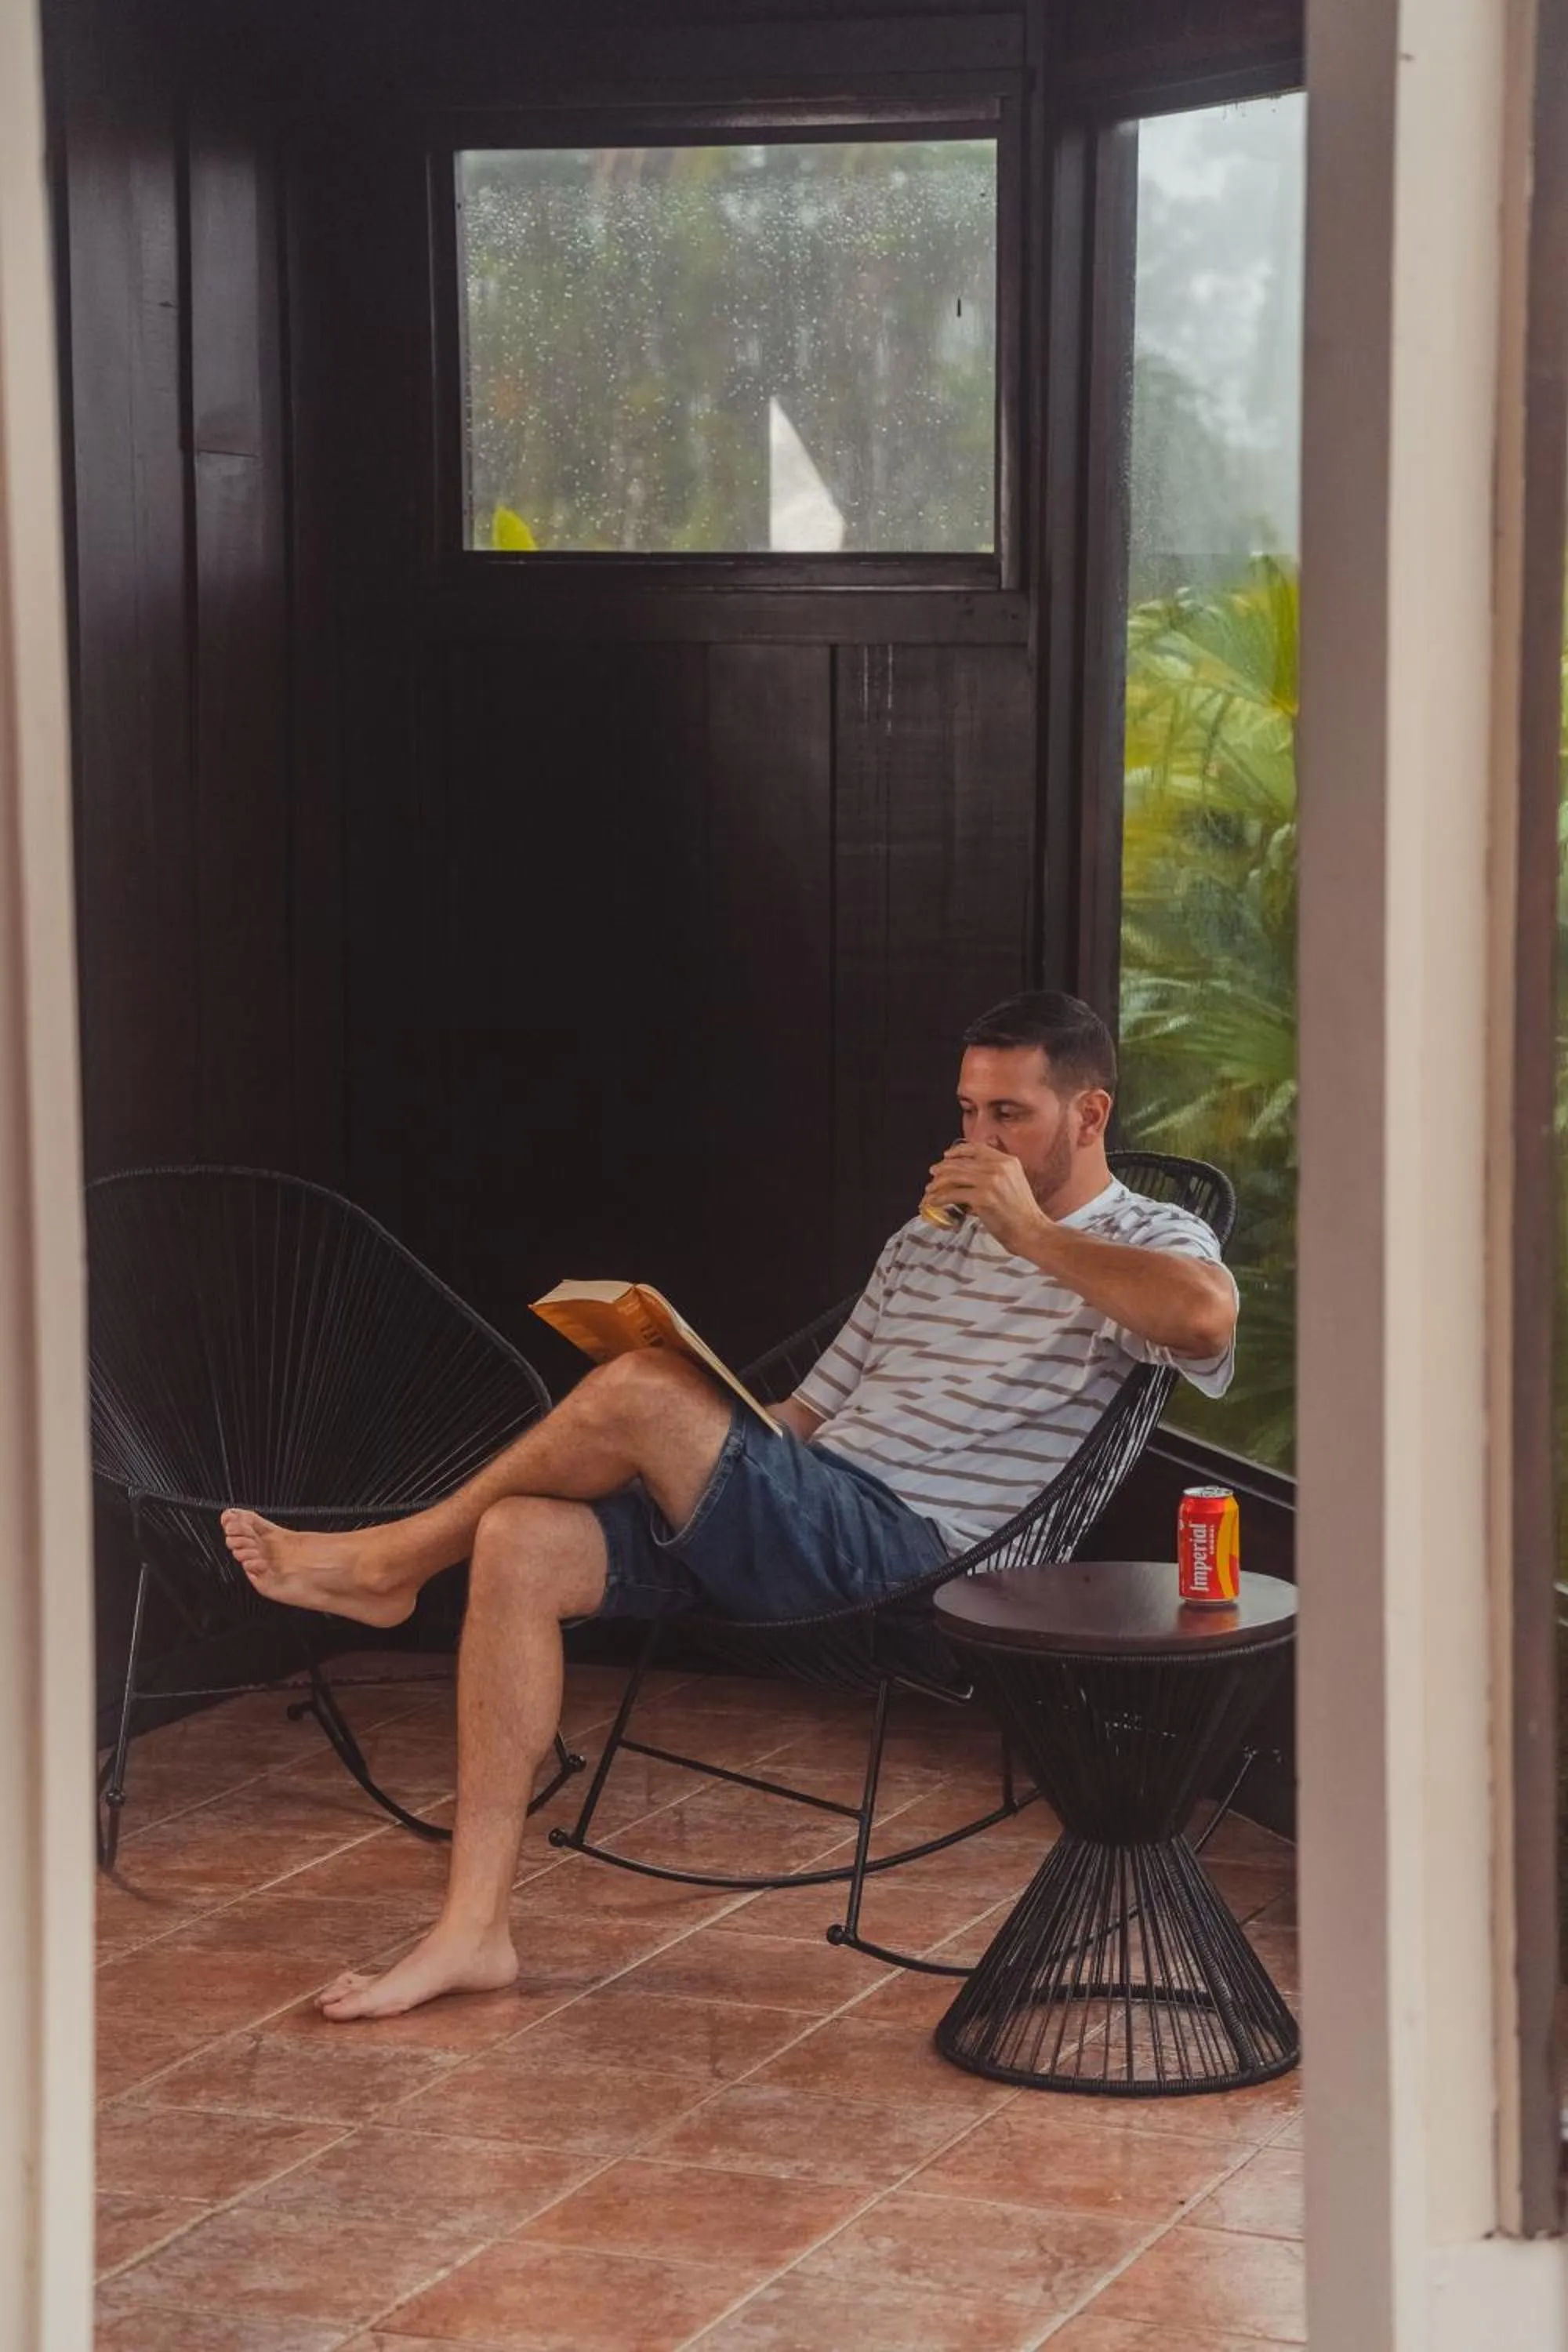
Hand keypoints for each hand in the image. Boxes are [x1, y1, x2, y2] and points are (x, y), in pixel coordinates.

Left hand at [921, 1143, 1049, 1258]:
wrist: (1032, 1231)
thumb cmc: (1022, 1212)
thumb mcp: (1015, 1182)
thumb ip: (998, 1171)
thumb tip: (973, 1169)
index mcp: (1008, 1161)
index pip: (977, 1148)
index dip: (958, 1151)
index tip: (946, 1156)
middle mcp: (999, 1167)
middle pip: (961, 1162)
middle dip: (943, 1168)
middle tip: (932, 1174)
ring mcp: (991, 1182)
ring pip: (954, 1176)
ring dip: (937, 1184)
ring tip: (930, 1190)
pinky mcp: (982, 1198)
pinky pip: (953, 1194)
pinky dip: (939, 1198)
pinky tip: (934, 1202)